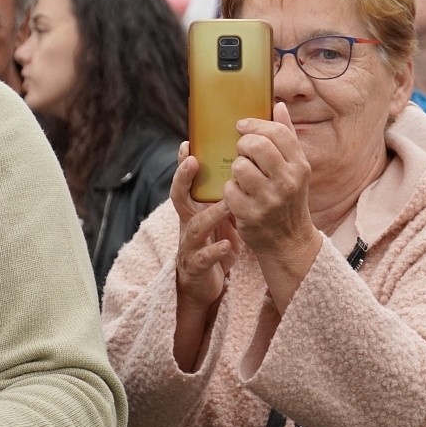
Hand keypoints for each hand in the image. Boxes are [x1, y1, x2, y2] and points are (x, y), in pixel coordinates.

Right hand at [170, 142, 237, 312]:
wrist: (207, 282)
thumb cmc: (217, 241)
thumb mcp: (221, 215)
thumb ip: (227, 194)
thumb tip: (247, 163)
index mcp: (195, 209)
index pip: (187, 182)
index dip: (184, 164)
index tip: (188, 144)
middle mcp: (188, 223)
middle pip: (178, 198)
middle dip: (182, 179)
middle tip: (192, 162)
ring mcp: (190, 245)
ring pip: (193, 227)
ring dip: (209, 214)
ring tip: (226, 204)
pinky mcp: (197, 266)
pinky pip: (203, 258)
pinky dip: (214, 250)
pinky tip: (226, 244)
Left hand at [225, 103, 323, 311]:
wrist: (288, 241)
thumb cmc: (288, 198)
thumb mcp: (295, 168)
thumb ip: (287, 136)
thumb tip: (279, 105)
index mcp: (300, 165)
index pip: (277, 132)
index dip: (255, 125)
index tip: (241, 126)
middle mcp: (288, 181)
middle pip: (256, 146)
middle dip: (243, 145)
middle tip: (242, 152)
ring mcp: (270, 199)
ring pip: (239, 167)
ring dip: (236, 170)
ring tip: (243, 177)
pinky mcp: (251, 215)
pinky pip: (229, 190)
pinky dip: (230, 191)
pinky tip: (239, 196)